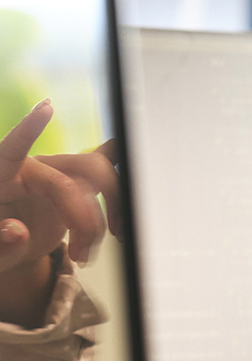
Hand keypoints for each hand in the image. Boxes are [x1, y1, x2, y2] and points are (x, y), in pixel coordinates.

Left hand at [0, 100, 115, 273]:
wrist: (11, 249)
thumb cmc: (0, 245)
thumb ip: (2, 244)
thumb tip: (17, 230)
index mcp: (2, 178)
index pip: (12, 148)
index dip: (29, 129)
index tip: (46, 108)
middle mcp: (32, 170)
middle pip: (71, 178)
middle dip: (84, 218)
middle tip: (82, 251)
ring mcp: (57, 174)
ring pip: (97, 178)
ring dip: (102, 219)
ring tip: (88, 251)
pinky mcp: (76, 182)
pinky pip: (104, 163)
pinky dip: (120, 162)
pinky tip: (131, 161)